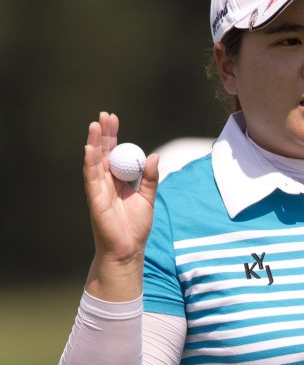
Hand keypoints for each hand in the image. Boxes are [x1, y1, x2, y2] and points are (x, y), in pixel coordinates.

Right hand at [83, 112, 158, 299]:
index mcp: (119, 180)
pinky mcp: (95, 199)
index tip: (114, 119)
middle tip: (105, 115)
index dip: (113, 136)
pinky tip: (89, 148)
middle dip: (103, 133)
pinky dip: (90, 163)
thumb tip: (154, 156)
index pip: (114, 153)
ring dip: (94, 142)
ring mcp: (98, 189)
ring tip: (94, 124)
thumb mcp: (148, 199)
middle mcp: (106, 182)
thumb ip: (150, 179)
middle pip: (102, 152)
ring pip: (94, 161)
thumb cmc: (136, 227)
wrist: (128, 249)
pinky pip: (91, 178)